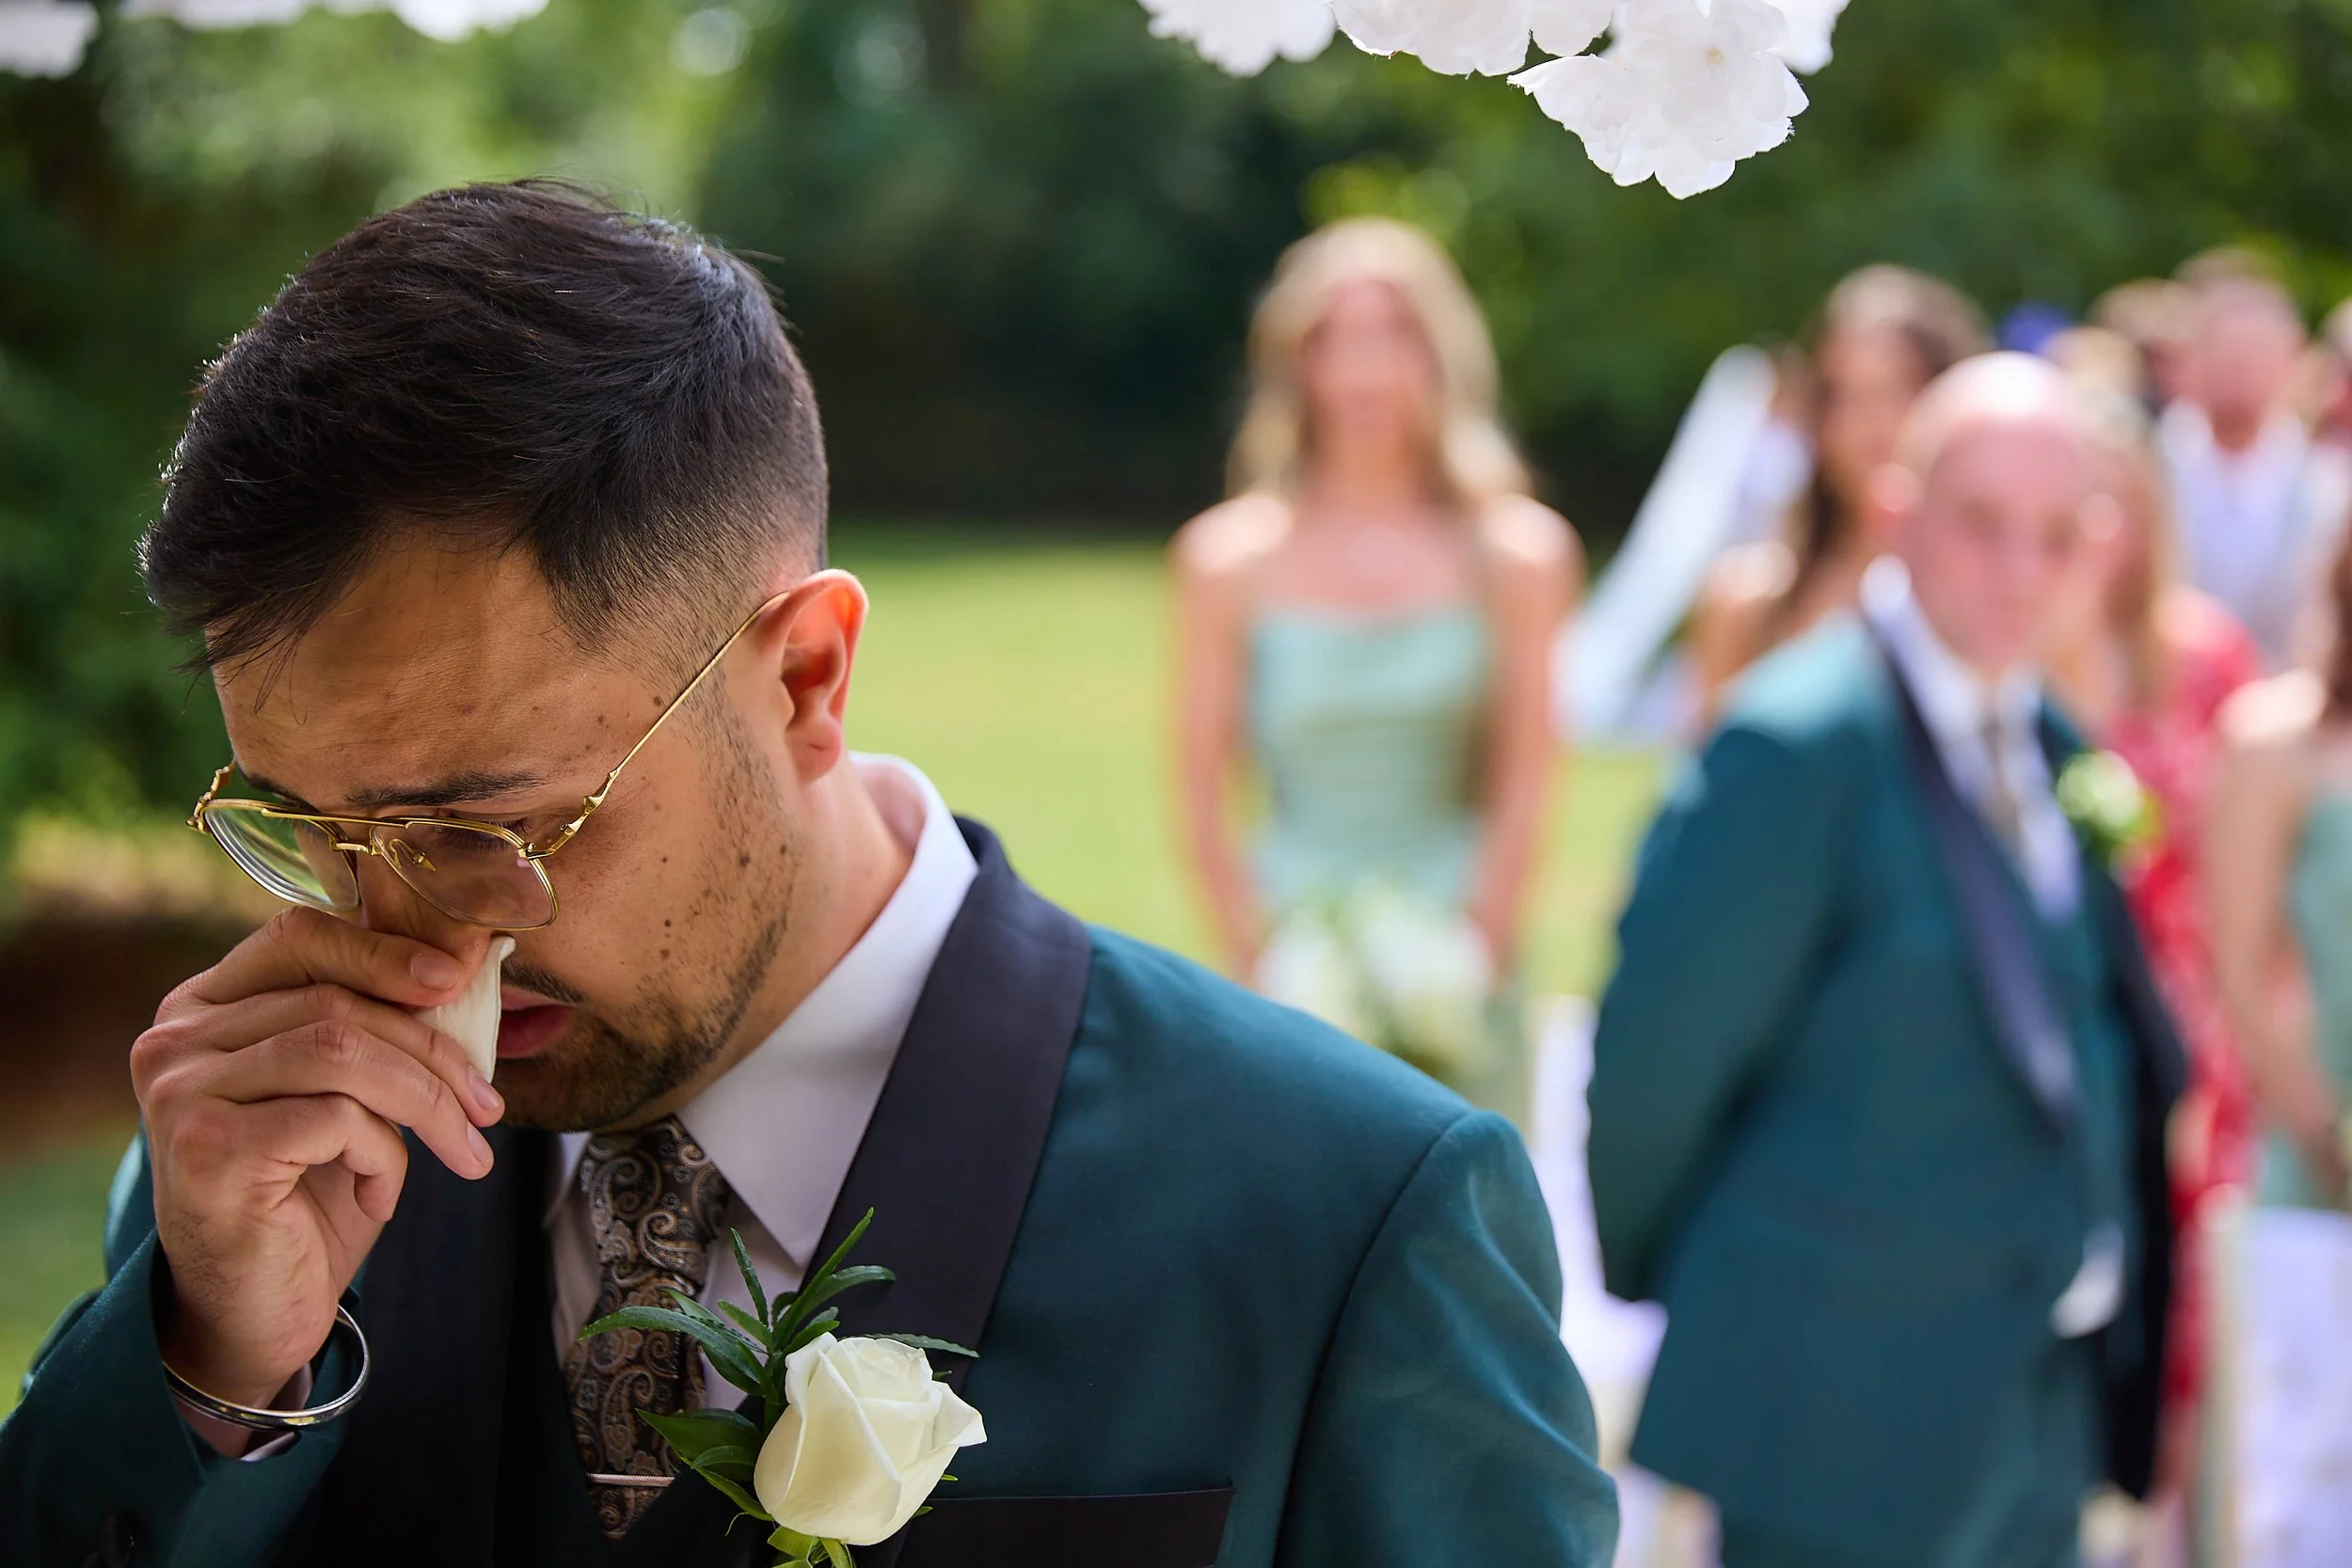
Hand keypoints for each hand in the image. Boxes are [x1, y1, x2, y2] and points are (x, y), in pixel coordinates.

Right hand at [131, 908, 504, 1444]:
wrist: (254, 1314)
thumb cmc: (307, 1199)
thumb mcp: (344, 1098)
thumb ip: (368, 1031)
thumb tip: (459, 972)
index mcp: (204, 1009)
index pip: (297, 938)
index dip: (383, 951)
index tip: (457, 982)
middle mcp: (176, 1040)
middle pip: (336, 1002)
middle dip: (433, 1052)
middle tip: (488, 1106)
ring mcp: (182, 1091)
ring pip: (342, 1051)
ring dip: (426, 1103)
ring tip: (464, 1152)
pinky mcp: (207, 1147)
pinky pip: (335, 1119)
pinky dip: (383, 1157)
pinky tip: (378, 1199)